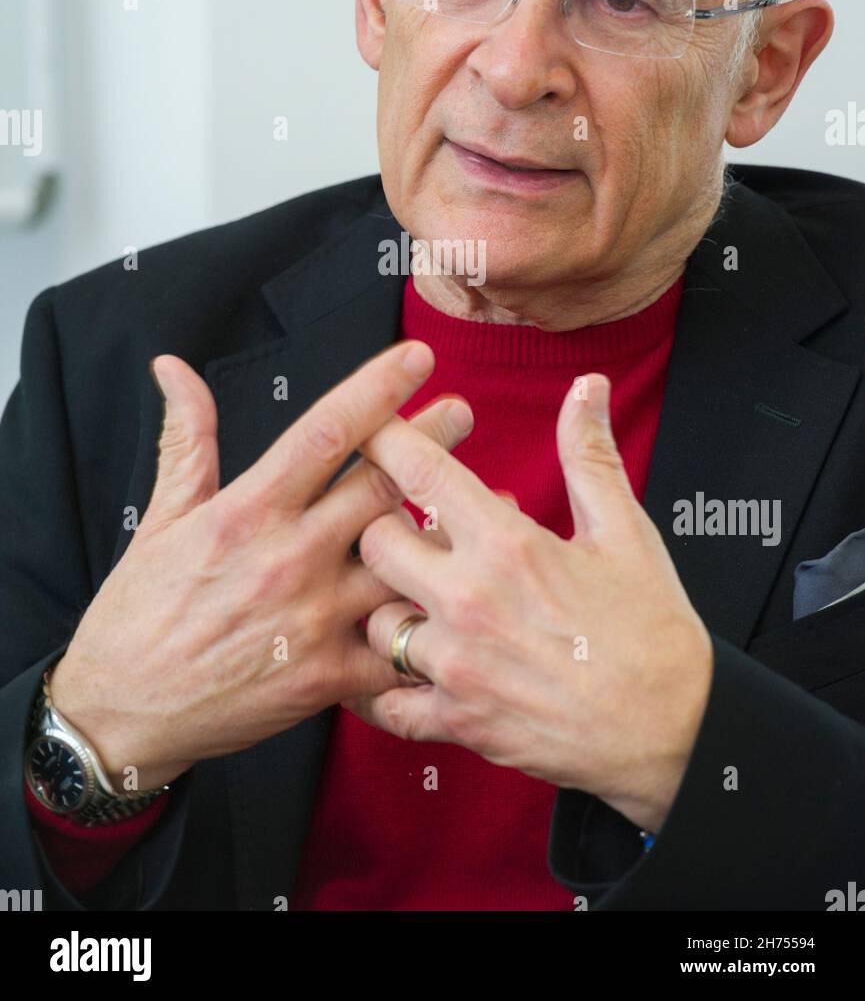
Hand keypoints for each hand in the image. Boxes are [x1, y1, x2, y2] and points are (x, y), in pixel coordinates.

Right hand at [49, 341, 473, 791]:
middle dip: (431, 443)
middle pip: (381, 485)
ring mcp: (313, 619)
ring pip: (404, 561)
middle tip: (463, 413)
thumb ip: (187, 439)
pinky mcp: (326, 676)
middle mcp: (288, 557)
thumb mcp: (160, 517)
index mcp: (248, 511)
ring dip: (445, 530)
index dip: (378, 389)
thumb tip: (174, 367)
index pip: (326, 432)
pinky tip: (457, 602)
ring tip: (486, 504)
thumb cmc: (140, 610)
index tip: (415, 358)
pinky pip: (396, 646)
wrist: (122, 711)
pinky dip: (426, 623)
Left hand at [344, 373, 712, 833]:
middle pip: (374, 542)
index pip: (418, 470)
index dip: (383, 439)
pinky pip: (386, 703)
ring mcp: (457, 665)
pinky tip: (412, 672)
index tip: (372, 430)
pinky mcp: (457, 721)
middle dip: (387, 528)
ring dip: (392, 608)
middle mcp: (469, 600)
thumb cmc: (653, 632)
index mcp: (507, 544)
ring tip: (424, 605)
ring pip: (374, 621)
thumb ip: (589, 454)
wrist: (676, 731)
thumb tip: (585, 388)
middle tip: (411, 530)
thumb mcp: (626, 531)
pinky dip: (389, 688)